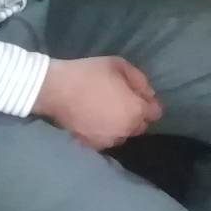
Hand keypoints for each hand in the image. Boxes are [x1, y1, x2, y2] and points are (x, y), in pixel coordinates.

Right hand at [34, 56, 162, 149]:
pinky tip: (95, 119)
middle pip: (140, 126)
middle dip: (136, 115)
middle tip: (122, 102)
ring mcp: (107, 140)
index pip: (155, 113)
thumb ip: (139, 80)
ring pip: (123, 134)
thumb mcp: (119, 66)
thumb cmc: (89, 74)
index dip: (149, 103)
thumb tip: (149, 94)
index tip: (139, 96)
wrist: (55, 90)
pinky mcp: (91, 145)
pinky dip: (105, 131)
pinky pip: (106, 139)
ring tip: (108, 111)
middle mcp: (125, 130)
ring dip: (120, 125)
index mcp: (135, 111)